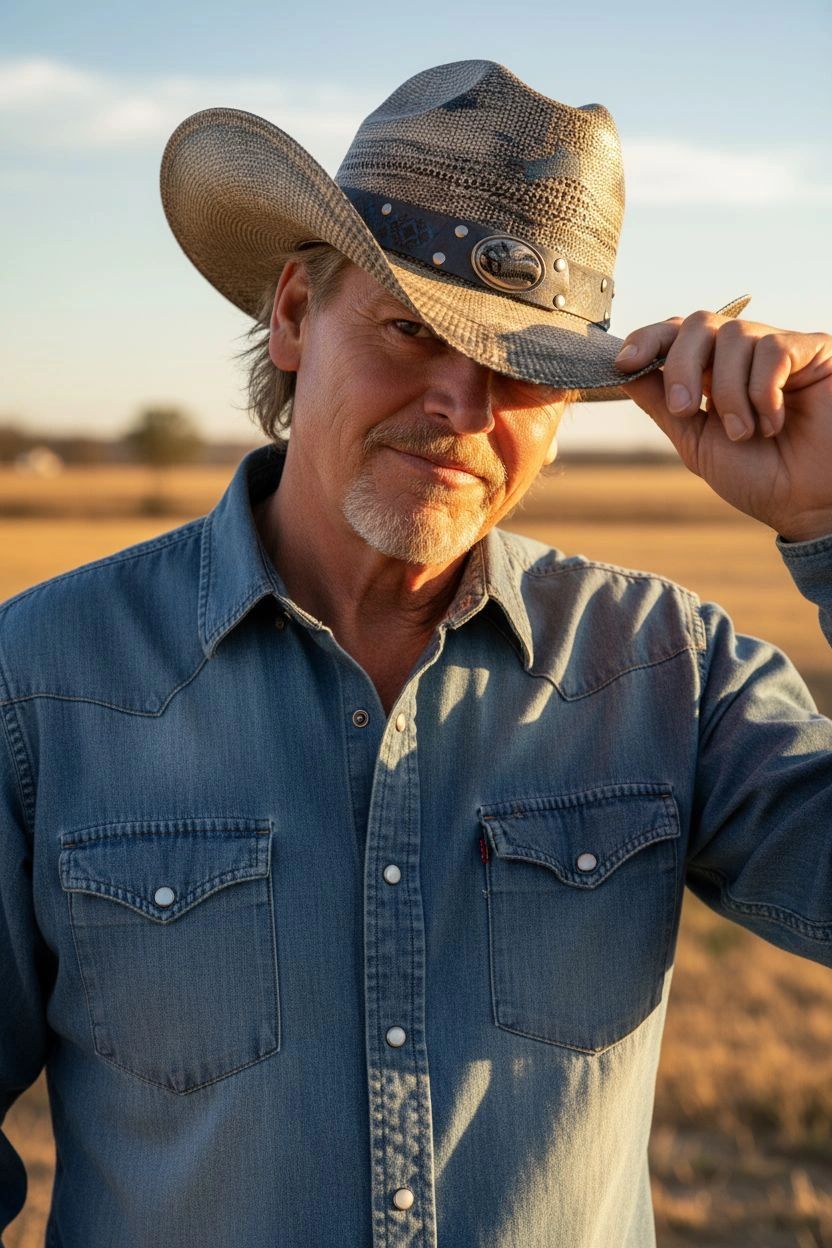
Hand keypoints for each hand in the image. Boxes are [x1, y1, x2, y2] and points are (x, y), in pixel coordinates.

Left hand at [614, 313, 831, 541]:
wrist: (807, 505)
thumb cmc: (759, 479)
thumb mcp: (697, 443)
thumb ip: (664, 405)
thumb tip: (624, 372)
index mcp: (713, 373)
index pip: (676, 334)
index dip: (647, 340)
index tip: (623, 364)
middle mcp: (744, 355)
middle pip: (699, 324)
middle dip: (682, 365)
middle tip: (687, 410)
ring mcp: (778, 349)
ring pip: (734, 336)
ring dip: (729, 393)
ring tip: (744, 433)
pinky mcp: (813, 350)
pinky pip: (773, 350)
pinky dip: (763, 391)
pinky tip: (773, 422)